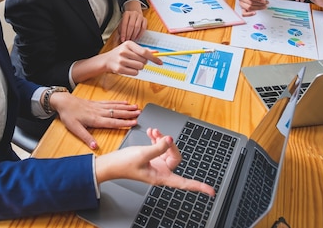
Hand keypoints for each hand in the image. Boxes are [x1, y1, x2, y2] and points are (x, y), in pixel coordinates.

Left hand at [52, 95, 141, 149]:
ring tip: (136, 107)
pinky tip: (124, 102)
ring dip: (126, 107)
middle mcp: (99, 112)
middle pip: (117, 113)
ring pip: (116, 107)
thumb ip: (86, 137)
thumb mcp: (75, 129)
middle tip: (140, 114)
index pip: (113, 122)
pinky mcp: (97, 103)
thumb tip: (94, 147)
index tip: (134, 123)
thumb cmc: (68, 115)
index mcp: (95, 120)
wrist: (63, 102)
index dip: (124, 123)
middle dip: (129, 114)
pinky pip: (110, 102)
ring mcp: (99, 106)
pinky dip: (119, 102)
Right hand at [95, 128, 215, 195]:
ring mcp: (156, 164)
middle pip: (175, 157)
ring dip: (161, 139)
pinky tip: (151, 133)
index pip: (184, 183)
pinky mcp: (151, 158)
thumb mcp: (142, 154)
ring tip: (153, 131)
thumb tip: (170, 140)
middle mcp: (161, 171)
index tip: (211, 191)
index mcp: (161, 177)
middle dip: (169, 144)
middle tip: (160, 135)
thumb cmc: (124, 164)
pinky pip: (159, 147)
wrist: (110, 163)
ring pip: (166, 149)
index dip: (198, 186)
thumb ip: (158, 148)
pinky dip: (156, 139)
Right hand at [101, 40, 161, 75]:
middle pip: (143, 61)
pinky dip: (134, 72)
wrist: (107, 60)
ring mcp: (121, 60)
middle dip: (143, 62)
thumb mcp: (131, 48)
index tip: (160, 62)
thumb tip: (156, 52)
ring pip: (140, 67)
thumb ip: (143, 50)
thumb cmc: (121, 53)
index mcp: (128, 44)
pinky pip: (135, 73)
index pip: (144, 52)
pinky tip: (128, 68)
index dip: (154, 58)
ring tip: (131, 64)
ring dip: (139, 67)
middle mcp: (124, 51)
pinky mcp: (119, 69)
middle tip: (137, 60)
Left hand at [119, 5, 147, 41]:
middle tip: (127, 40)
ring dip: (134, 35)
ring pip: (137, 27)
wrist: (134, 15)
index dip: (123, 32)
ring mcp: (140, 16)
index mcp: (126, 14)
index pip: (124, 24)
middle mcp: (134, 14)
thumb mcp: (122, 23)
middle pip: (131, 25)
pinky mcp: (145, 20)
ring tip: (131, 39)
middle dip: (129, 34)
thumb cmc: (127, 21)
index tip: (122, 39)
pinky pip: (143, 28)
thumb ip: (121, 30)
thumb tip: (121, 38)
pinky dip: (140, 34)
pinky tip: (137, 38)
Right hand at [237, 0, 267, 16]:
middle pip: (250, 3)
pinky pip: (243, 14)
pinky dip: (249, 14)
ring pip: (249, 8)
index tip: (263, 0)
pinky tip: (255, 13)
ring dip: (257, 8)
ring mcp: (241, 4)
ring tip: (263, 6)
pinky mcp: (242, 9)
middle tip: (265, 3)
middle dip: (259, 4)